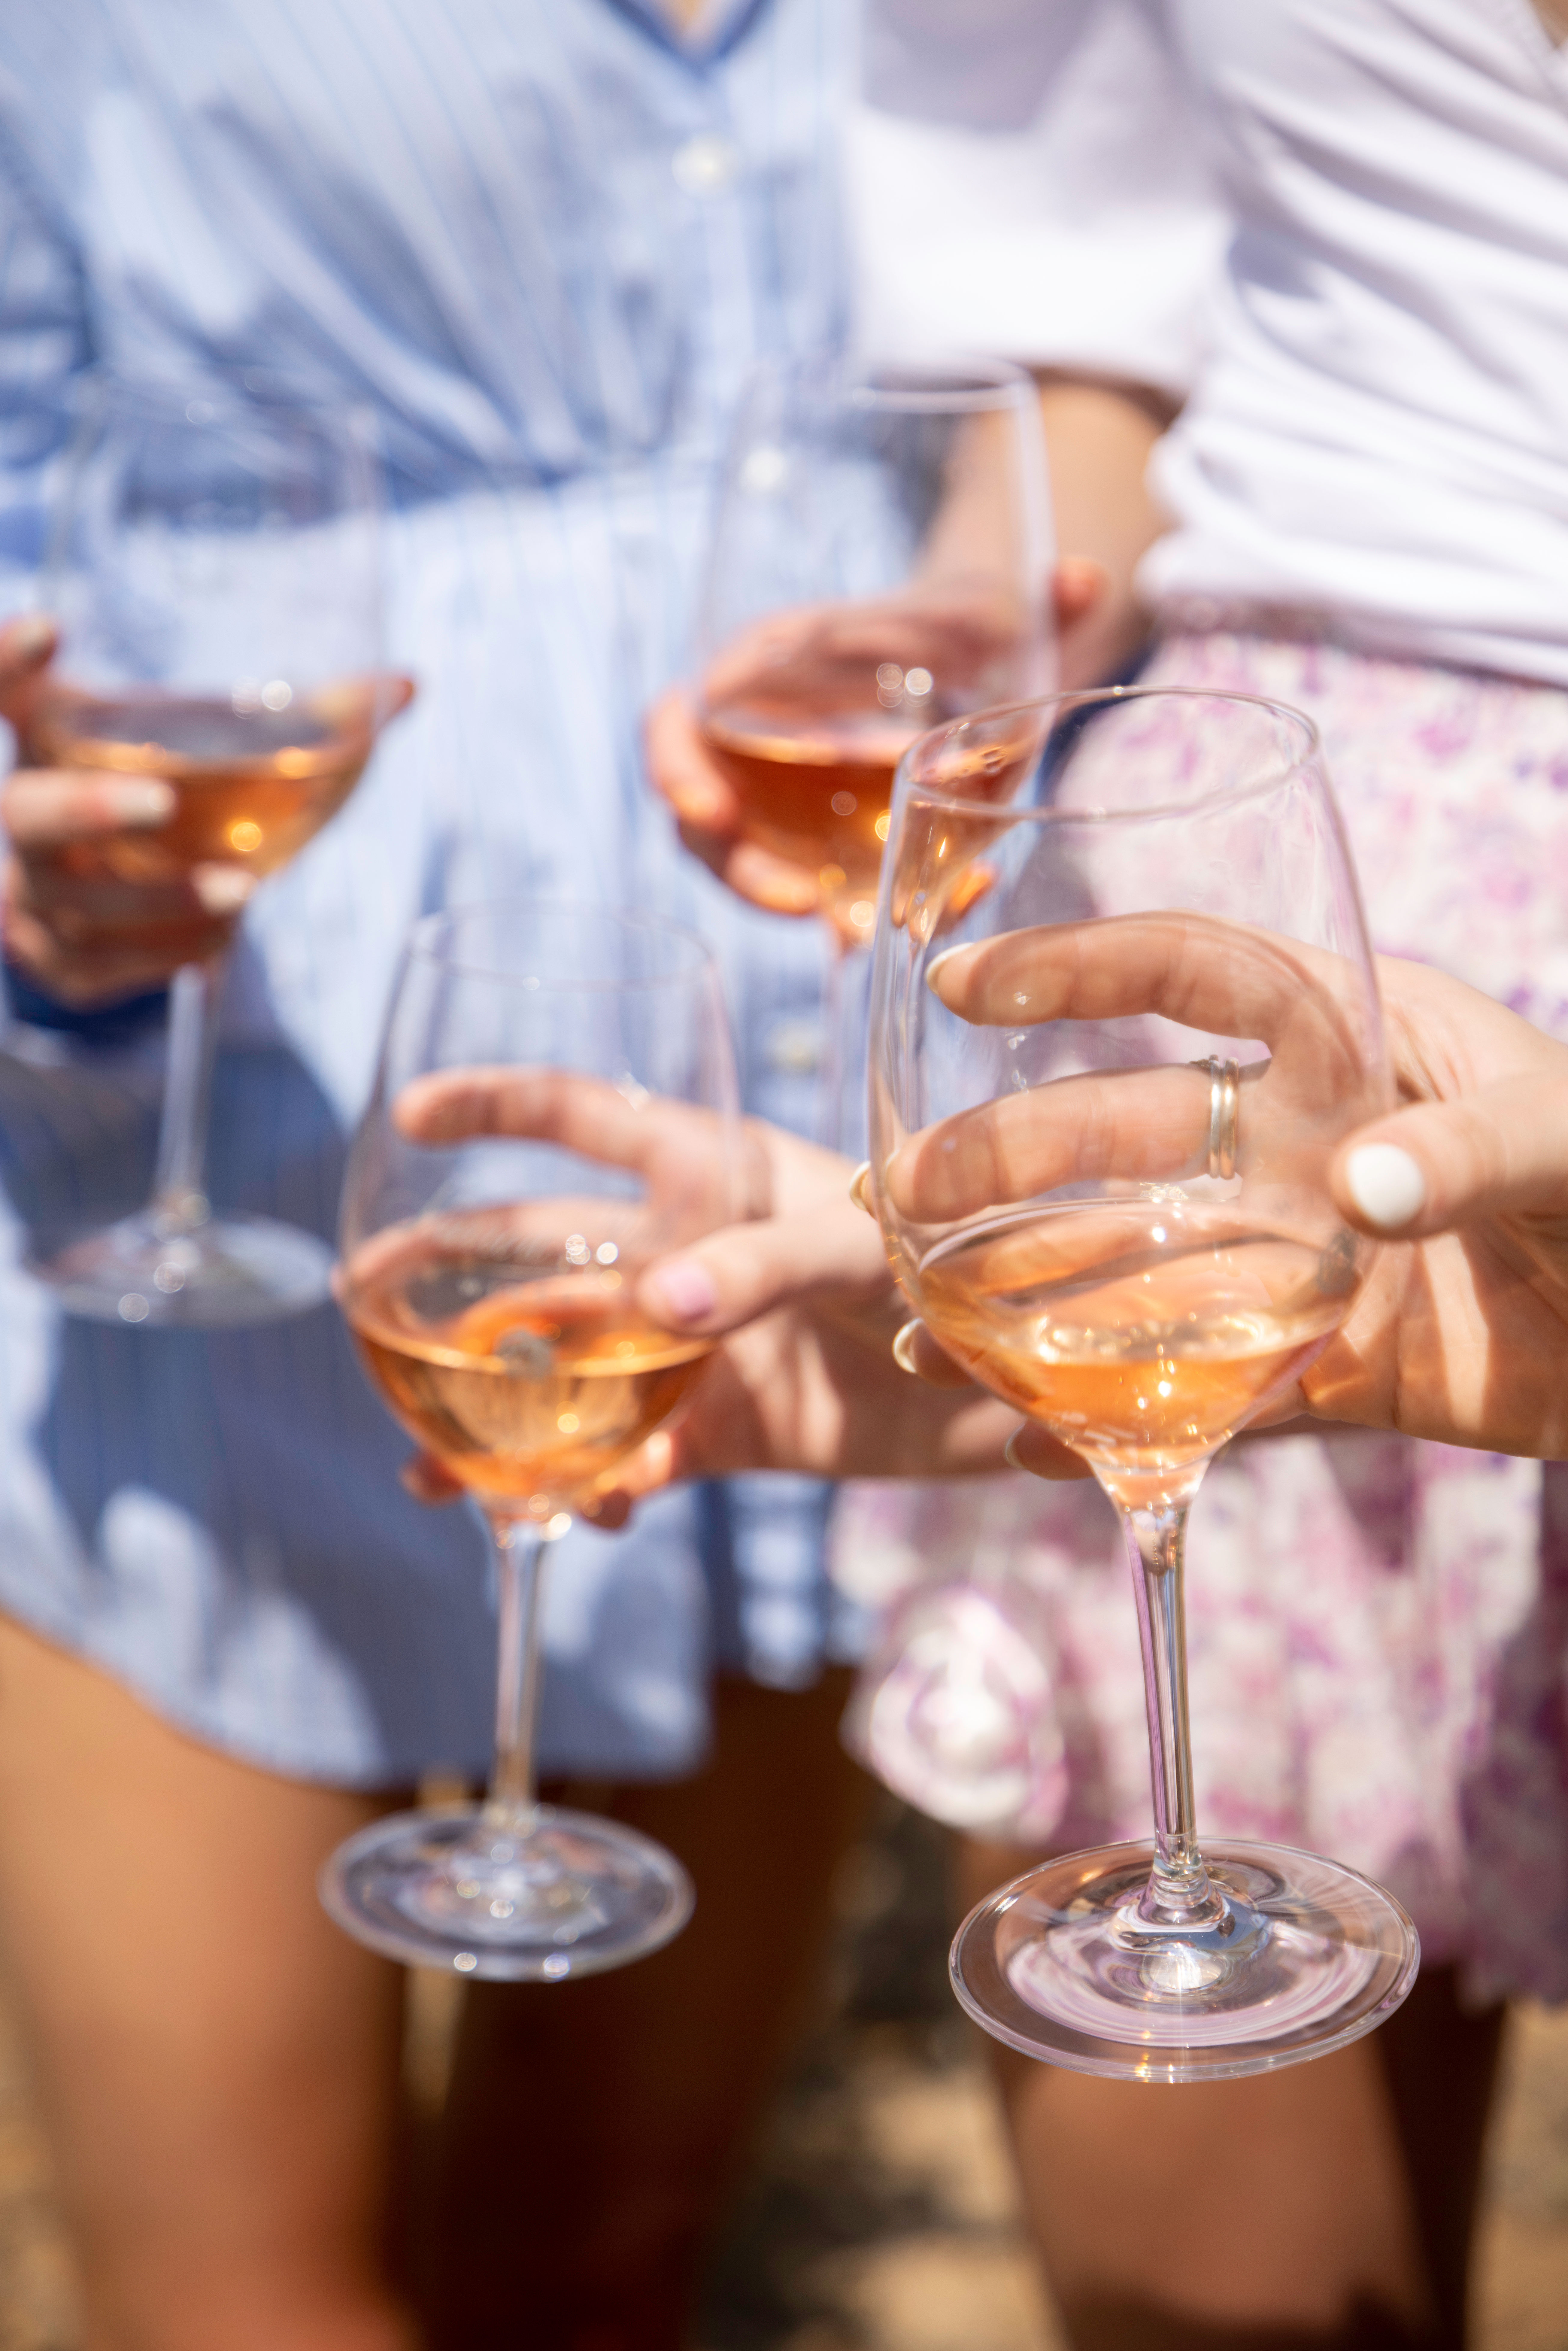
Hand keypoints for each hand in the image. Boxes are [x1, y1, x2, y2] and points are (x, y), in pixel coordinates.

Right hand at [1, 622, 413, 1007]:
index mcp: (48, 740)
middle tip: (162, 803)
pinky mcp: (57, 965)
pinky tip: (219, 939)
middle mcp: (19, 815)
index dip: (5, 662)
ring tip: (241, 893)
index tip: (50, 628)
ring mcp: (27, 896)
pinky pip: (99, 967)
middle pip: (22, 812)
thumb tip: (410, 685)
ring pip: (70, 904)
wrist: (128, 897)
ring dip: (158, 899)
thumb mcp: (216, 745)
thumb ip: (306, 711)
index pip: (1, 690)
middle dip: (88, 808)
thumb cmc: (178, 799)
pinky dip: (164, 954)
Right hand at [383, 1073, 1043, 1520]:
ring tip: (427, 1464)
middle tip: (364, 1307)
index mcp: (705, 1171)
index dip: (493, 1102)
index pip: (579, 1113)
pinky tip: (554, 1514)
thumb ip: (757, 1263)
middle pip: (533, 1254)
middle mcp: (683, 1252)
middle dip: (446, 1281)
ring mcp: (696, 1346)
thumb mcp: (860, 1245)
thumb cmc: (956, 1271)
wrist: (1026, 1386)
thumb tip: (652, 1305)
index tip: (408, 1113)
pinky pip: (628, 1459)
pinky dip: (585, 1488)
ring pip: (564, 1374)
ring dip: (493, 1413)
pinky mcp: (724, 1431)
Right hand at [645, 559, 1103, 916]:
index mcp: (759, 672)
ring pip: (747, 864)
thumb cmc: (940, 634)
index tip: (710, 812)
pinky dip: (849, 908)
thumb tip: (1086, 577)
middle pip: (701, 816)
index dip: (678, 768)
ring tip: (851, 927)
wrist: (952, 662)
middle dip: (739, 868)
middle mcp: (751, 742)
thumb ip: (1034, 601)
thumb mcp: (980, 616)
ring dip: (790, 900)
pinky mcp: (810, 846)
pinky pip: (809, 886)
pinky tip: (904, 919)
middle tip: (797, 902)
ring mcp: (775, 802)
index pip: (678, 721)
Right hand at [921, 927, 1567, 1464]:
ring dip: (1032, 1298)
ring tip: (927, 1334)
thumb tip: (1362, 1186)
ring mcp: (1306, 1255)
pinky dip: (1124, 1428)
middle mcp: (1308, 1138)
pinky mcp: (1328, 1369)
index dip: (1079, 965)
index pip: (1198, 970)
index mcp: (1359, 1037)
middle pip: (1132, 1131)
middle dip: (1013, 1157)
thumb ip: (1480, 1150)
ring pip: (1141, 1271)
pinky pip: (1207, 1398)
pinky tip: (1032, 1447)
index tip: (964, 981)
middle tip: (907, 1194)